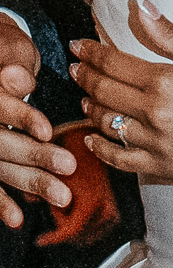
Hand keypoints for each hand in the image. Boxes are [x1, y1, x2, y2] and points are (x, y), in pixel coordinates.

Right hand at [0, 15, 74, 229]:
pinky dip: (1, 202)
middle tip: (70, 165)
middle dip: (35, 156)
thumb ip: (13, 63)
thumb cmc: (6, 51)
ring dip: (29, 182)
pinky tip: (17, 220)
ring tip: (63, 196)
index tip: (48, 130)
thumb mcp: (11, 48)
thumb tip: (19, 79)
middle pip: (0, 142)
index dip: (22, 118)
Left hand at [72, 2, 172, 184]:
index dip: (91, 52)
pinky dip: (99, 148)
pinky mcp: (160, 168)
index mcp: (166, 82)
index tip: (78, 46)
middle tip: (76, 69)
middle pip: (103, 92)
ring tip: (86, 98)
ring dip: (89, 109)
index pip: (114, 63)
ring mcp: (155, 144)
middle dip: (85, 77)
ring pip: (105, 125)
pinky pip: (118, 159)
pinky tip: (93, 138)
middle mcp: (154, 114)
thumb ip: (171, 35)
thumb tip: (141, 9)